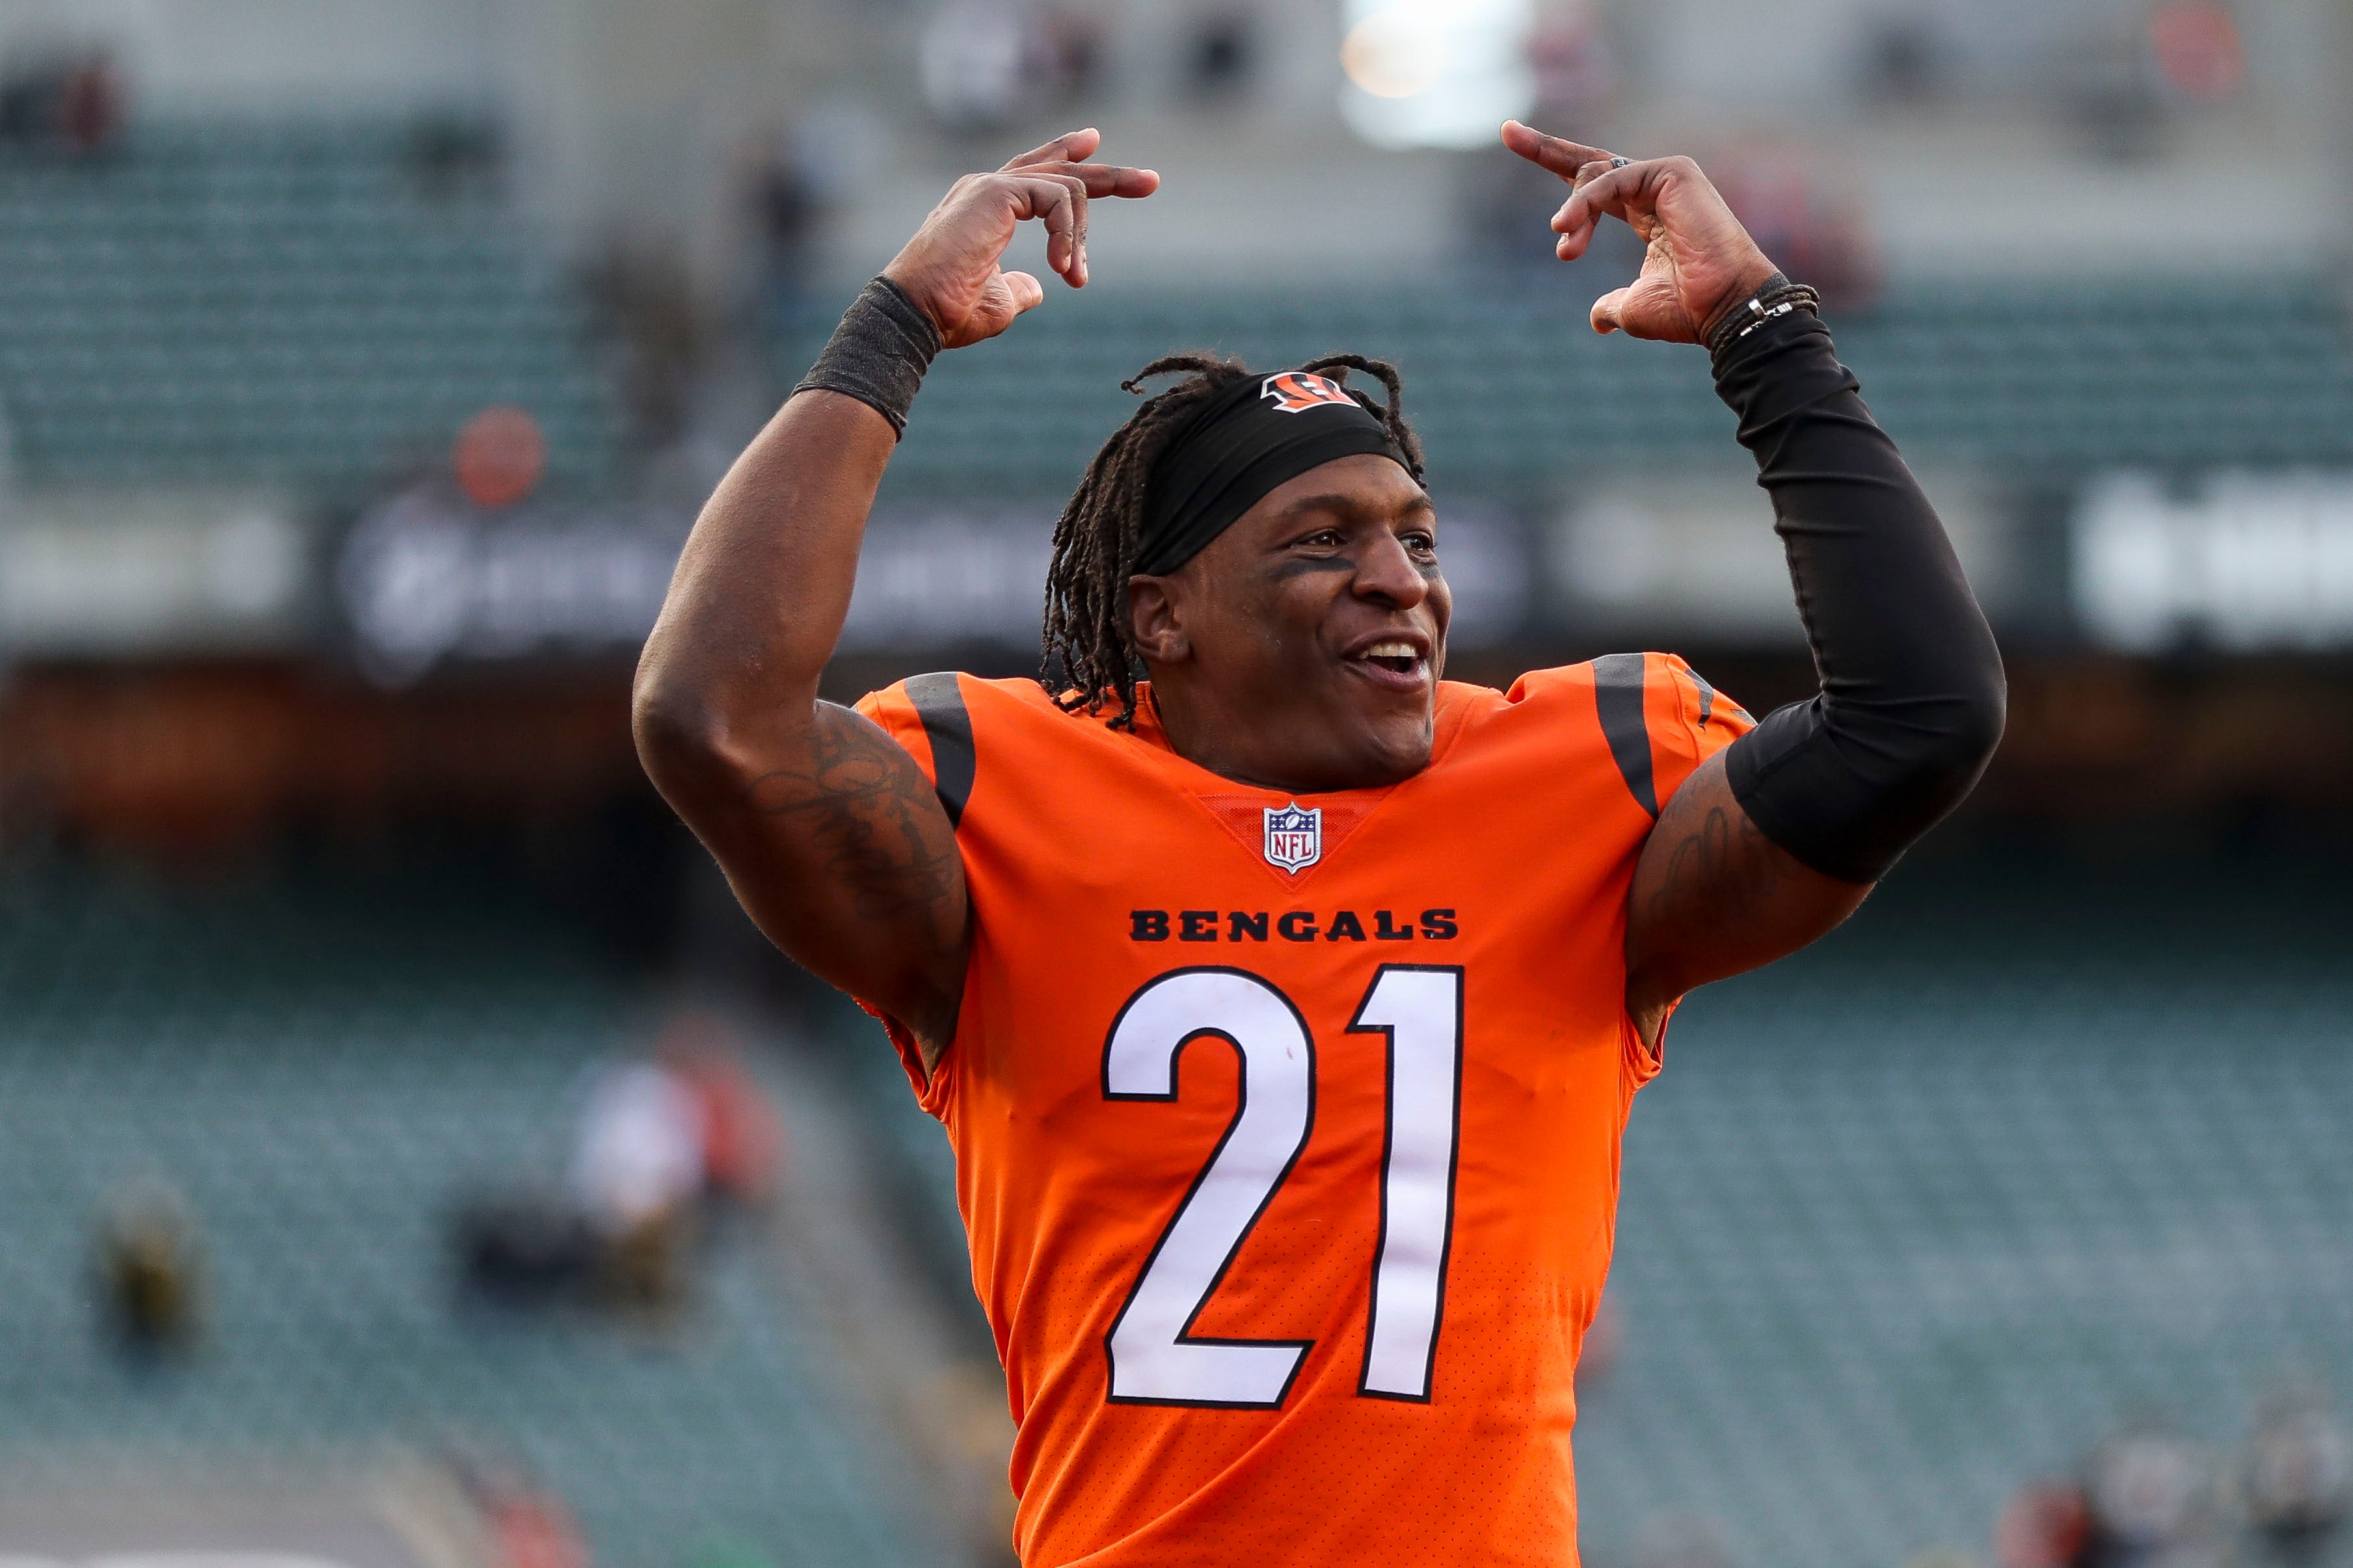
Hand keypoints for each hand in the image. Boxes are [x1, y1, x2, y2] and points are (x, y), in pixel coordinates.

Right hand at [882, 128, 1159, 350]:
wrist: (917, 314)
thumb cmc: (949, 313)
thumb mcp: (999, 300)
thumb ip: (1021, 286)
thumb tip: (1042, 287)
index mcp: (985, 205)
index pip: (1036, 173)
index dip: (1069, 159)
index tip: (1097, 147)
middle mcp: (987, 187)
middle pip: (1060, 167)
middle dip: (1110, 175)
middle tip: (1152, 182)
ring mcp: (990, 184)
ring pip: (1067, 187)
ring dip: (1081, 236)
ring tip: (1076, 277)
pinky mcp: (995, 190)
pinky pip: (1058, 197)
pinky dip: (1069, 233)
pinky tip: (1063, 267)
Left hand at [1501, 121, 1778, 343]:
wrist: (1724, 309)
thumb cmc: (1687, 309)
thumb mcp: (1633, 307)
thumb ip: (1609, 305)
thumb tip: (1596, 319)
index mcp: (1646, 213)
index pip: (1594, 186)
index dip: (1557, 165)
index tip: (1515, 142)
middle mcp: (1654, 188)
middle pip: (1590, 162)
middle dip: (1545, 147)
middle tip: (1507, 131)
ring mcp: (1665, 176)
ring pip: (1594, 176)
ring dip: (1572, 213)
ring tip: (1565, 245)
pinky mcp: (1672, 172)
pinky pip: (1611, 181)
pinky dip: (1584, 204)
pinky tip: (1565, 228)